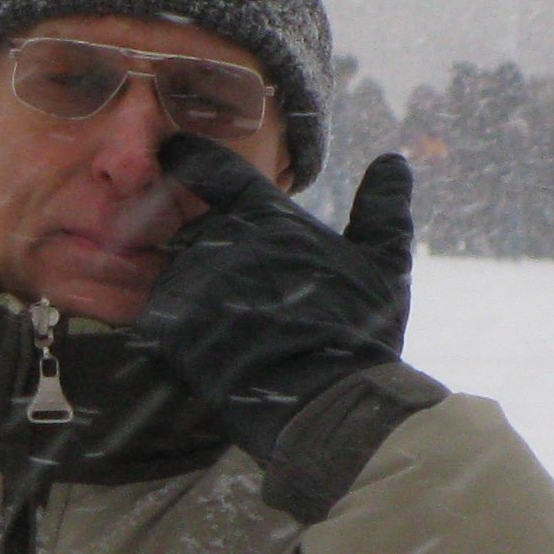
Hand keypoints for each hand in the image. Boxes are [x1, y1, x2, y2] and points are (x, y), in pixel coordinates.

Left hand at [131, 140, 416, 465]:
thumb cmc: (357, 331)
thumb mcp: (384, 262)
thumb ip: (382, 207)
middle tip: (246, 294)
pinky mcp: (165, 330)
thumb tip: (394, 161)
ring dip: (197, 296)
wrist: (324, 404)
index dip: (188, 155)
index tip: (173, 149)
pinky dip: (180, 335)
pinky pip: (159, 323)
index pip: (211, 169)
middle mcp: (216, 241)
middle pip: (194, 232)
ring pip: (176, 276)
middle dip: (211, 255)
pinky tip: (214, 355)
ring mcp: (187, 284)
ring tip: (238, 334)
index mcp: (263, 216)